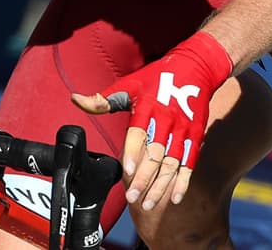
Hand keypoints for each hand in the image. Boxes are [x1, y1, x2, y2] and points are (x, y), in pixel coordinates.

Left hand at [72, 31, 231, 211]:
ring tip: (147, 204)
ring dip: (161, 186)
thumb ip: (103, 99)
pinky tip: (175, 198)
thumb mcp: (129, 84)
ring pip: (172, 163)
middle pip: (156, 153)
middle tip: (132, 197)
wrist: (196, 68)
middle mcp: (168, 120)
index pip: (139, 132)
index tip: (125, 170)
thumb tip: (75, 100)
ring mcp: (184, 130)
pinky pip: (191, 163)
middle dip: (144, 177)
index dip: (132, 151)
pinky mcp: (196, 137)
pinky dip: (183, 182)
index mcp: (148, 107)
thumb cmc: (156, 78)